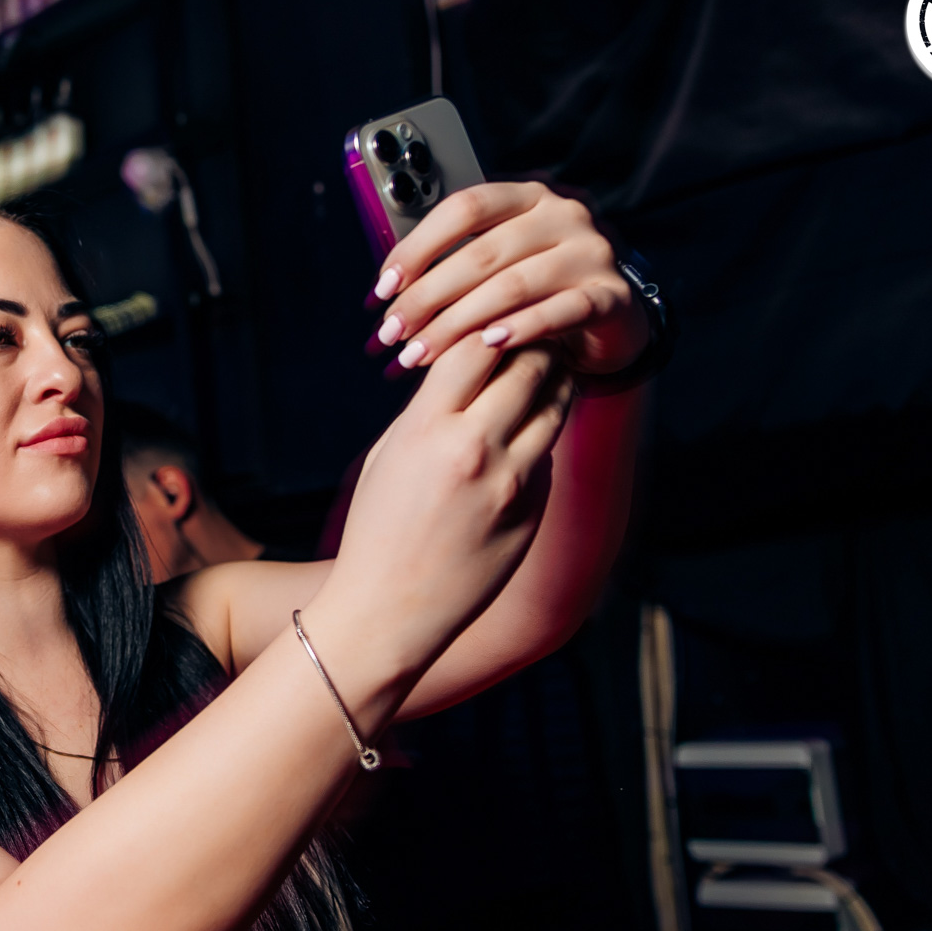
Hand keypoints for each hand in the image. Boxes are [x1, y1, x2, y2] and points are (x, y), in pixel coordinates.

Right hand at [313, 337, 574, 679]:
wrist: (387, 612)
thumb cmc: (377, 531)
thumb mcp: (389, 456)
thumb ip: (429, 409)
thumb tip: (468, 364)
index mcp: (426, 430)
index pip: (474, 345)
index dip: (486, 324)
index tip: (490, 318)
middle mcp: (474, 450)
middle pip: (527, 364)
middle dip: (532, 342)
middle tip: (534, 329)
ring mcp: (511, 483)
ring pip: (554, 404)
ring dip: (553, 380)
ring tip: (547, 368)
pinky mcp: (533, 511)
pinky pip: (548, 455)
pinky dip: (543, 435)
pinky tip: (531, 431)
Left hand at [371, 182, 648, 376]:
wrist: (611, 317)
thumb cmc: (539, 290)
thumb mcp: (499, 265)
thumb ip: (453, 264)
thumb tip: (384, 291)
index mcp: (527, 197)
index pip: (465, 209)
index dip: (418, 247)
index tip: (383, 288)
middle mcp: (562, 215)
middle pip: (481, 253)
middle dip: (427, 298)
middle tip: (392, 333)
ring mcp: (590, 253)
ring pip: (513, 285)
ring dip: (458, 323)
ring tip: (420, 353)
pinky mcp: (611, 295)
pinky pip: (561, 311)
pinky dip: (522, 328)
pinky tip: (488, 345)